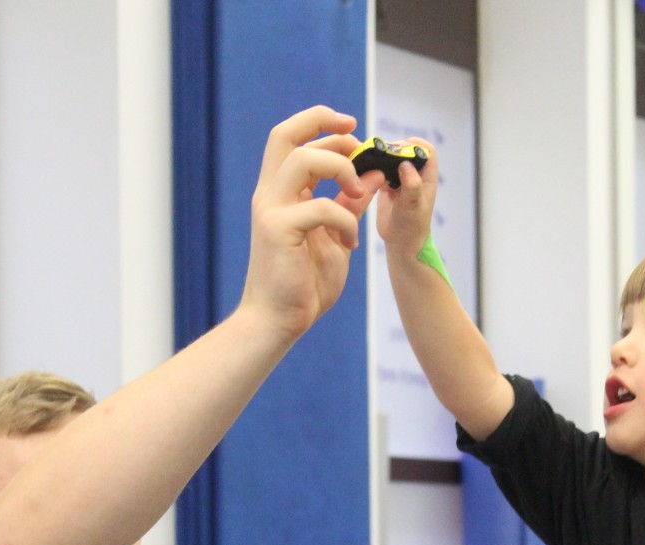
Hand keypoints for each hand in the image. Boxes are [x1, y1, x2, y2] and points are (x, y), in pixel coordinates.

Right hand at [237, 105, 383, 342]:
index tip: (352, 127)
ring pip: (302, 159)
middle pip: (286, 135)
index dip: (320, 123)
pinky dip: (345, 219)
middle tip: (357, 137)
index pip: (291, 139)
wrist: (279, 321)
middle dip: (322, 123)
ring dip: (339, 166)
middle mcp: (270, 194)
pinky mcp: (278, 229)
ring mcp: (271, 210)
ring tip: (359, 191)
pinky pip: (320, 207)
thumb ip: (351, 205)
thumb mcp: (336, 236)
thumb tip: (374, 175)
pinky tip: (351, 243)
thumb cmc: (303, 283)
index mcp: (280, 193)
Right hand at [373, 137, 437, 259]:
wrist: (400, 244)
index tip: (401, 147)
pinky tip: (365, 169)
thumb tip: (405, 163)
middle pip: (406, 151)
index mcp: (426, 178)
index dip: (417, 145)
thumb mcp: (413, 205)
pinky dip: (373, 167)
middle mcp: (414, 176)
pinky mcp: (386, 186)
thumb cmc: (412, 226)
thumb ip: (412, 184)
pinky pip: (379, 170)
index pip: (427, 152)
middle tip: (381, 153)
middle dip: (395, 148)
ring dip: (382, 157)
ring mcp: (399, 180)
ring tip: (371, 158)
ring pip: (391, 159)